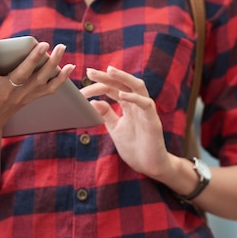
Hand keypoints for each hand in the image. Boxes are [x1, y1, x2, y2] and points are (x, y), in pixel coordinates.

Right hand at [0, 34, 74, 138]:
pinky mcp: (29, 98)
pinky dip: (61, 79)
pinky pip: (48, 89)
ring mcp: (20, 96)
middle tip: (42, 44)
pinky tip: (70, 67)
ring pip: (39, 80)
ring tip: (60, 48)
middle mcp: (6, 93)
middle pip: (22, 75)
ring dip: (52, 64)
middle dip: (33, 59)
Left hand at [81, 66, 173, 180]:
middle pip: (123, 84)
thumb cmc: (135, 147)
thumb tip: (93, 102)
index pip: (113, 89)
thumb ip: (107, 115)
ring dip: (124, 78)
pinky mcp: (153, 120)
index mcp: (129, 106)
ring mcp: (146, 111)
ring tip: (109, 71)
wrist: (149, 166)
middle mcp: (138, 105)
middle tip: (90, 72)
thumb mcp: (116, 129)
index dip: (99, 84)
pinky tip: (121, 95)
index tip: (83, 85)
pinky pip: (146, 104)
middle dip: (107, 76)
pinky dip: (134, 98)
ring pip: (138, 87)